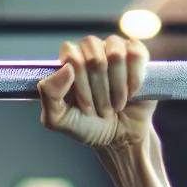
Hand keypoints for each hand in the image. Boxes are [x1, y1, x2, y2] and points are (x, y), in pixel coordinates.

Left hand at [37, 35, 155, 148]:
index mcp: (68, 61)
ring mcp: (114, 49)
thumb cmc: (87, 126)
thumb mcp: (59, 119)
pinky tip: (131, 93)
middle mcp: (90, 51)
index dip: (80, 83)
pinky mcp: (136, 55)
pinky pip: (136, 55)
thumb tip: (66, 68)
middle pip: (94, 57)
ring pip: (115, 54)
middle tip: (102, 109)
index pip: (71, 55)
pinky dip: (134, 80)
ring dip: (117, 87)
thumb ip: (49, 95)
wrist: (119, 137)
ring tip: (116, 104)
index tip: (85, 107)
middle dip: (99, 90)